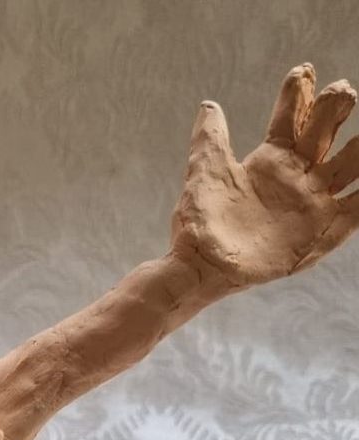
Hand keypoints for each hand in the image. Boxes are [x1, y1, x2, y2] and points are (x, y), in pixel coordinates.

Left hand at [172, 64, 358, 285]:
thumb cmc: (199, 223)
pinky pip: (356, 209)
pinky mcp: (322, 231)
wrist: (200, 267)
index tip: (304, 70)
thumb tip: (209, 105)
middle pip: (325, 132)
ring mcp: (312, 202)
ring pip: (350, 164)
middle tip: (342, 90)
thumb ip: (210, 139)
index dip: (298, 93)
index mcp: (271, 159)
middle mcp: (297, 176)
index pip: (292, 117)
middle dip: (334, 108)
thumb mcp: (205, 174)